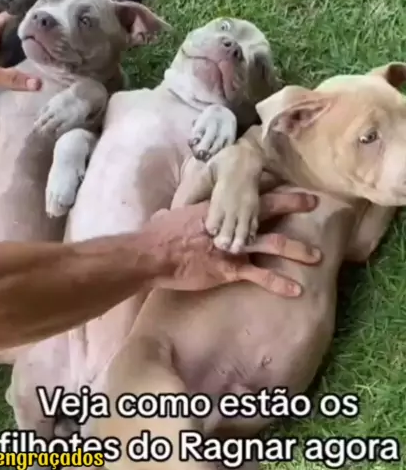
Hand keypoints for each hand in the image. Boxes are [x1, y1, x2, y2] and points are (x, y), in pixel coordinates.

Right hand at [145, 191, 321, 296]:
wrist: (152, 254)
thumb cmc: (159, 234)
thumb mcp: (173, 214)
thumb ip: (180, 213)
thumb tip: (167, 214)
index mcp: (219, 208)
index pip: (249, 193)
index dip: (269, 186)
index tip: (285, 179)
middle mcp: (231, 224)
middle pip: (268, 210)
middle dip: (293, 204)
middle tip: (315, 201)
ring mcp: (233, 246)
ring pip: (272, 244)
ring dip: (297, 249)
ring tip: (317, 256)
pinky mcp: (230, 269)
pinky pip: (260, 276)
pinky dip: (279, 283)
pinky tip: (296, 290)